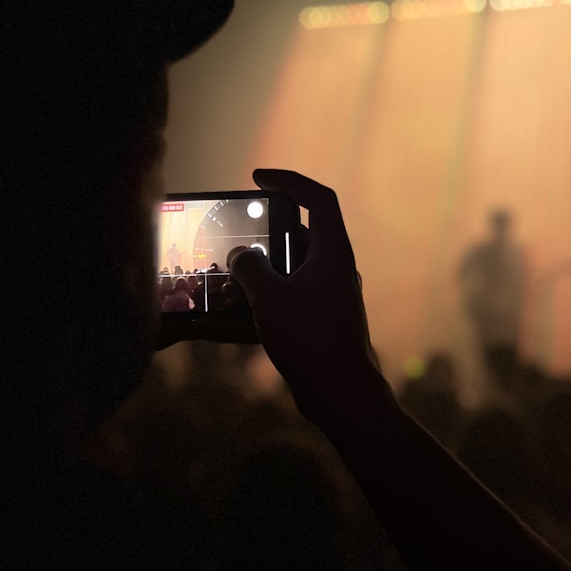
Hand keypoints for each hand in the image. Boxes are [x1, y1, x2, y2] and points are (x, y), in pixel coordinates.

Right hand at [228, 169, 390, 424]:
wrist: (342, 393)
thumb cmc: (312, 340)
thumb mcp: (271, 298)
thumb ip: (250, 269)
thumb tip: (240, 256)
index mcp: (332, 252)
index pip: (317, 199)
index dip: (289, 181)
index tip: (258, 177)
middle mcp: (335, 268)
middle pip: (300, 234)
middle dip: (266, 232)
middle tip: (236, 234)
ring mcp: (330, 295)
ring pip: (293, 268)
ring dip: (263, 268)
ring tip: (228, 274)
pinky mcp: (322, 319)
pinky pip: (292, 295)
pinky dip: (268, 295)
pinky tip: (238, 311)